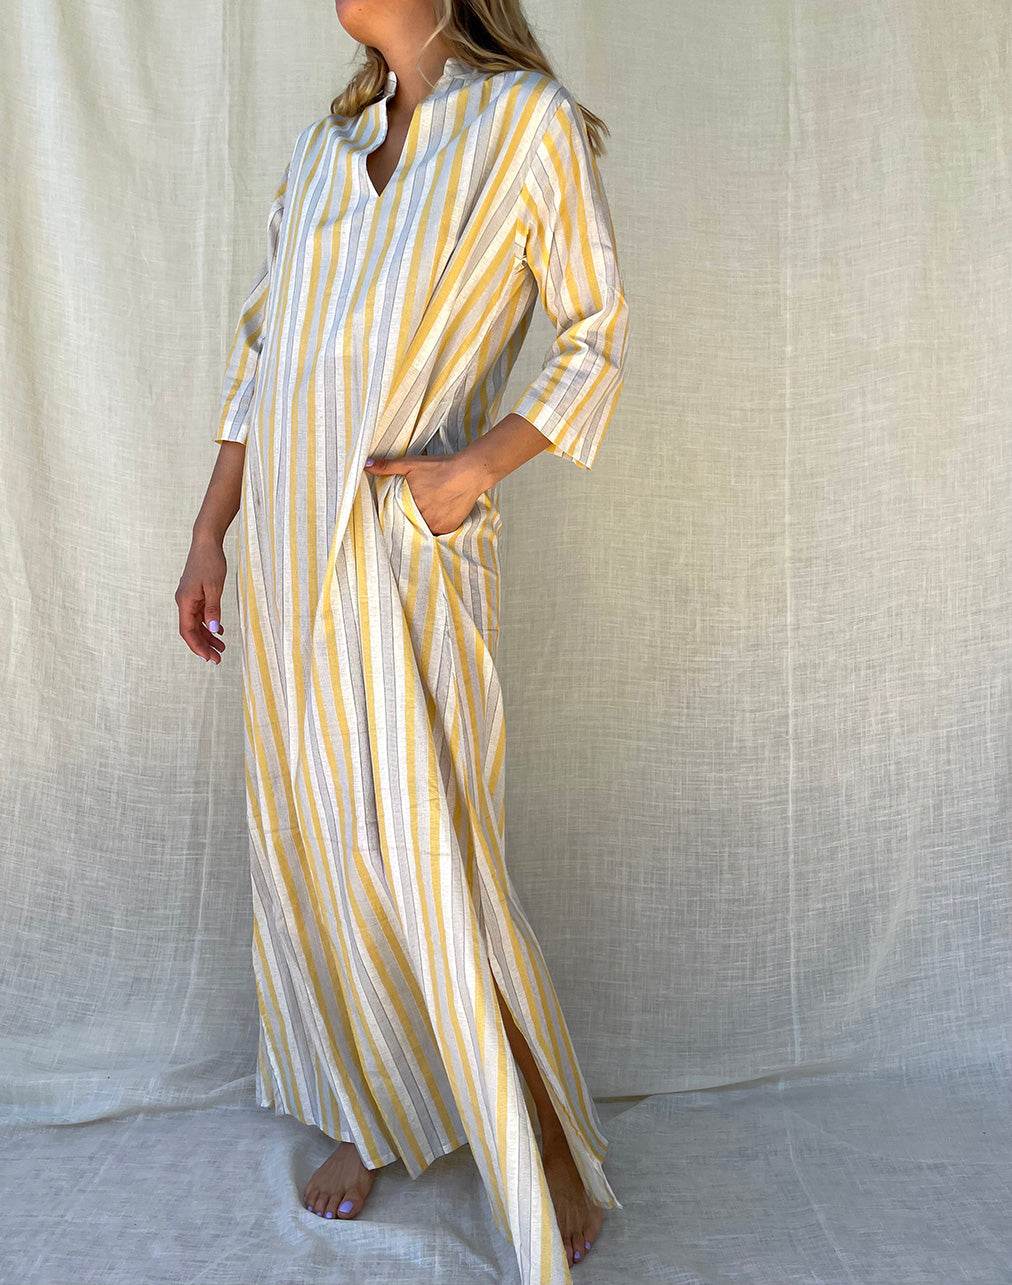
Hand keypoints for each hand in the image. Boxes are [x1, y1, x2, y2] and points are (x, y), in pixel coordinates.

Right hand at [175, 536, 227, 664]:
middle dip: (204, 646)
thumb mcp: (215, 587)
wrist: (206, 542)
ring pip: (196, 623)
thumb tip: (213, 630)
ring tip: (222, 648)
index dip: (198, 647)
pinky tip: (219, 631)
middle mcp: (184, 602)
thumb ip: (214, 609)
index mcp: (185, 601)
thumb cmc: (210, 562)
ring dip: (208, 636)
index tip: (210, 658)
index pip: (187, 631)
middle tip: (218, 659)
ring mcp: (189, 598)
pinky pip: (200, 614)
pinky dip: (209, 624)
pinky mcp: (195, 594)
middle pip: (191, 630)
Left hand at [364, 451, 483, 535]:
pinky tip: (437, 518)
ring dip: (422, 526)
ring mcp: (437, 526)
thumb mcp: (410, 464)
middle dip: (409, 522)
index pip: (396, 520)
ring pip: (424, 531)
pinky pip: (438, 533)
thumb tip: (366, 464)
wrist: (469, 472)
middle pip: (411, 526)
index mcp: (410, 507)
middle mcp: (423, 520)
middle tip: (411, 518)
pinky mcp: (449, 528)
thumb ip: (387, 466)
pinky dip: (436, 527)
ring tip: (424, 518)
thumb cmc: (439, 468)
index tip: (394, 520)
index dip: (395, 520)